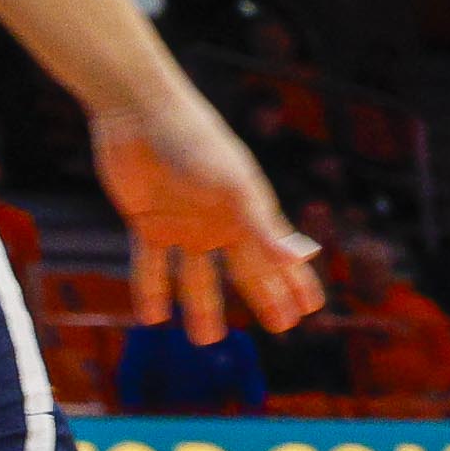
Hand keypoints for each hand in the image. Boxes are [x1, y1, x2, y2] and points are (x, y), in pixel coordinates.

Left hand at [94, 89, 321, 342]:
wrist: (136, 110)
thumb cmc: (193, 140)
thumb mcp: (232, 186)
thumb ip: (263, 225)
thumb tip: (302, 258)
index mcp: (246, 212)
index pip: (278, 255)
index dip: (295, 281)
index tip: (313, 308)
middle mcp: (217, 221)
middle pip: (244, 269)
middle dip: (263, 298)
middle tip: (279, 329)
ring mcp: (181, 222)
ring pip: (194, 275)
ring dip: (201, 306)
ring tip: (203, 340)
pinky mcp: (146, 219)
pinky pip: (149, 263)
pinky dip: (151, 289)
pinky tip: (152, 318)